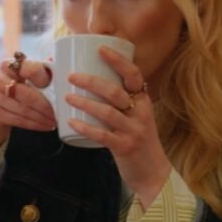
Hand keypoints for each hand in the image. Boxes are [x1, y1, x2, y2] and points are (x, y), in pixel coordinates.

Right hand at [0, 54, 55, 155]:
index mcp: (7, 65)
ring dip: (41, 117)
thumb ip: (40, 73)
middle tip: (57, 113)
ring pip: (23, 109)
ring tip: (52, 121)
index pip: (30, 68)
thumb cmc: (14, 95)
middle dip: (45, 106)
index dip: (44, 79)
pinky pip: (17, 120)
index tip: (57, 90)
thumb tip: (58, 66)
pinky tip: (42, 126)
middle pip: (26, 93)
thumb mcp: (25, 81)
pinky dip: (33, 124)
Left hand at [65, 46, 171, 207]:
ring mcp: (134, 131)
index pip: (134, 75)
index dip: (118, 60)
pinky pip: (104, 136)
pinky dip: (87, 128)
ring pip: (108, 112)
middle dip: (92, 82)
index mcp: (143, 101)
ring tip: (67, 97)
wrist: (154, 173)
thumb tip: (88, 83)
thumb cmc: (137, 140)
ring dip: (85, 103)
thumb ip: (118, 102)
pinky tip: (72, 123)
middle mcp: (141, 113)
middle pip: (116, 92)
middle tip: (71, 76)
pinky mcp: (125, 147)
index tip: (100, 48)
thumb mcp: (135, 117)